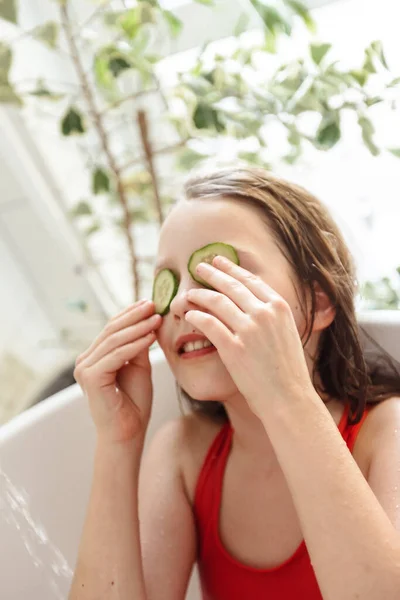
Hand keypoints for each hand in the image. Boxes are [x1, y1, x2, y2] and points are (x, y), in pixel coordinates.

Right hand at [74, 300, 161, 444]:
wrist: (128, 433)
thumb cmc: (134, 403)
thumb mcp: (138, 367)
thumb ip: (138, 346)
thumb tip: (147, 319)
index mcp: (94, 357)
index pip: (111, 328)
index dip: (130, 314)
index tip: (150, 302)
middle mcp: (85, 361)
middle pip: (111, 330)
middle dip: (135, 316)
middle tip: (154, 304)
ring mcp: (85, 368)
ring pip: (114, 340)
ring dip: (138, 327)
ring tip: (157, 318)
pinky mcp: (90, 377)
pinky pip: (116, 355)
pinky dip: (135, 344)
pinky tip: (151, 337)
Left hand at [184, 256, 314, 420]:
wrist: (289, 399)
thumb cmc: (287, 370)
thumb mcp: (287, 333)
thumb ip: (271, 316)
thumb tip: (253, 302)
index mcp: (279, 307)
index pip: (250, 280)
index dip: (232, 269)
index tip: (219, 261)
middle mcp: (265, 314)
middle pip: (231, 286)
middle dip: (212, 274)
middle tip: (198, 267)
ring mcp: (249, 330)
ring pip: (217, 302)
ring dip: (199, 294)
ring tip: (189, 293)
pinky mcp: (234, 348)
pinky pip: (208, 324)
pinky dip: (196, 316)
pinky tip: (190, 314)